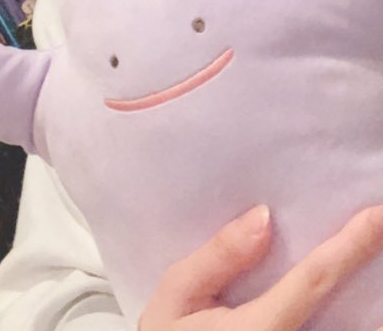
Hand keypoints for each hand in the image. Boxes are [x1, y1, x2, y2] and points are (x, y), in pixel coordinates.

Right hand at [139, 204, 382, 329]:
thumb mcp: (174, 298)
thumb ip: (217, 258)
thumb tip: (263, 218)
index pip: (313, 281)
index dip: (350, 247)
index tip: (376, 217)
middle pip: (348, 320)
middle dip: (373, 284)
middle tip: (382, 236)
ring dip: (369, 313)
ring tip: (377, 279)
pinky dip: (348, 323)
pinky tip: (360, 308)